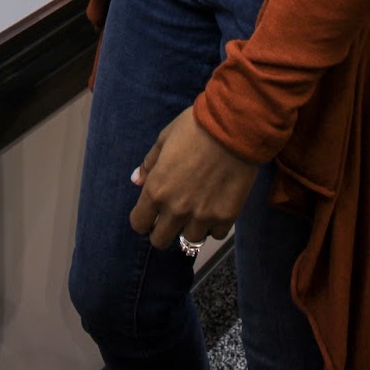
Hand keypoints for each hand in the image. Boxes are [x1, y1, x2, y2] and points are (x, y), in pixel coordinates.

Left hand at [128, 107, 257, 249]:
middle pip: (160, 241)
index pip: (139, 224)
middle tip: (173, 214)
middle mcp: (176, 209)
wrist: (233, 128)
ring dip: (190, 227)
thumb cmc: (194, 128)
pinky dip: (214, 225)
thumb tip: (135, 180)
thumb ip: (149, 164)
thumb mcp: (164, 139)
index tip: (151, 212)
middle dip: (163, 229)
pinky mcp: (226, 218)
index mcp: (156, 190)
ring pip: (189, 241)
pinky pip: (215, 234)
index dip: (143, 218)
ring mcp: (202, 217)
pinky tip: (216, 208)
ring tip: (197, 209)